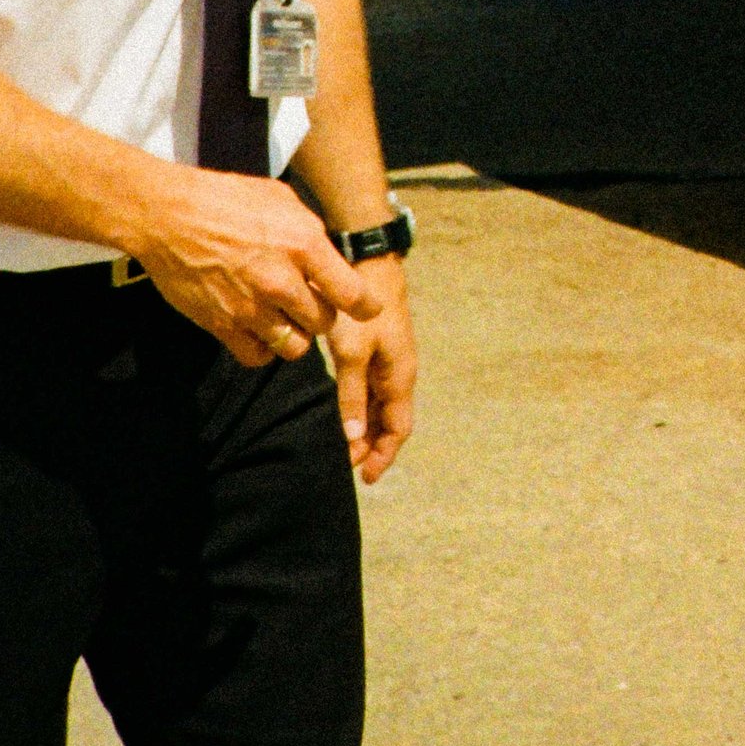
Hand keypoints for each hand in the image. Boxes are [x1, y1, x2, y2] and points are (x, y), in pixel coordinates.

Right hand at [133, 171, 375, 369]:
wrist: (168, 215)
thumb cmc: (226, 199)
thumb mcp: (282, 200)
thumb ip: (311, 233)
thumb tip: (329, 258)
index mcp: (303, 244)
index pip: (351, 294)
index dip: (366, 307)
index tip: (368, 310)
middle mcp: (280, 280)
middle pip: (324, 323)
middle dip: (322, 314)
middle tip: (309, 302)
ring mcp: (250, 307)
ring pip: (295, 346)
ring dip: (295, 335)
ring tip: (284, 317)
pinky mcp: (222, 324)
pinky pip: (258, 356)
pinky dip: (264, 349)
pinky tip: (260, 331)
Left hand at [330, 258, 415, 482]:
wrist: (371, 267)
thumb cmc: (362, 312)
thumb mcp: (353, 355)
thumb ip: (351, 396)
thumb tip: (353, 437)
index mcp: (400, 378)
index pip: (398, 430)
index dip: (384, 456)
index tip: (365, 478)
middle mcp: (400, 374)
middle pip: (392, 421)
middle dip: (373, 446)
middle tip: (348, 466)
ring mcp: (391, 362)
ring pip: (382, 407)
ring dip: (367, 428)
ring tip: (345, 446)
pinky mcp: (379, 350)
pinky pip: (374, 389)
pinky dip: (362, 408)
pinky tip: (346, 412)